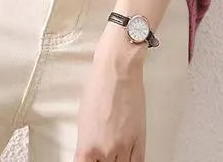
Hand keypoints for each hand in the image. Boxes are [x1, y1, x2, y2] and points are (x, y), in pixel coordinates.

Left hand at [74, 22, 147, 161]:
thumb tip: (90, 155)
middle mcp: (106, 150)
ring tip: (114, 154)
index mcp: (87, 146)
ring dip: (116, 161)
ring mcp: (124, 147)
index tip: (90, 160)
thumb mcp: (83, 119)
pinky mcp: (139, 140)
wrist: (118, 69)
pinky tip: (127, 158)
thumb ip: (87, 143)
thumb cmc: (98, 86)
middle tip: (103, 155)